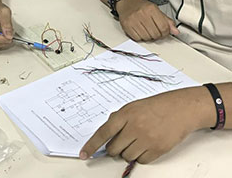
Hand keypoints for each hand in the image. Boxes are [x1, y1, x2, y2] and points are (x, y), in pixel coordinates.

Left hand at [80, 88, 203, 163]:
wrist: (182, 108)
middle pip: (114, 149)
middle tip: (124, 140)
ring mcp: (146, 139)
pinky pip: (141, 161)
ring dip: (129, 151)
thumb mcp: (135, 105)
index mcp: (127, 113)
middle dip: (115, 147)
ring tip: (139, 139)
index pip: (104, 132)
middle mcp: (135, 127)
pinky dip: (142, 156)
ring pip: (126, 156)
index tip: (84, 153)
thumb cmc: (159, 105)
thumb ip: (121, 117)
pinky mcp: (157, 149)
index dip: (92, 144)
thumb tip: (108, 130)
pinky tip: (148, 144)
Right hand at [117, 0, 178, 40]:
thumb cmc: (141, 6)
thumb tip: (175, 31)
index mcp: (151, 9)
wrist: (126, 1)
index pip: (164, 27)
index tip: (164, 32)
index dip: (166, 33)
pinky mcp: (127, 26)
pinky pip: (137, 39)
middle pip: (155, 34)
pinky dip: (140, 38)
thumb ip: (166, 21)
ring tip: (146, 30)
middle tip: (155, 31)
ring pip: (147, 38)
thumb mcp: (156, 10)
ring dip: (148, 37)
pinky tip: (140, 31)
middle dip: (157, 35)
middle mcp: (142, 14)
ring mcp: (133, 20)